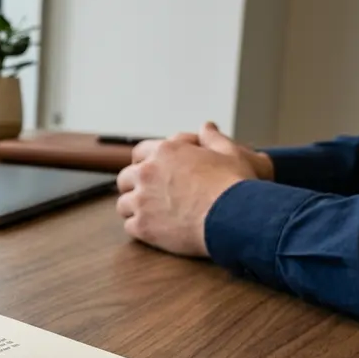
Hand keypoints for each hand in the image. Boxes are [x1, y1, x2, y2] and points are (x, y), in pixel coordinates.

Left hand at [115, 122, 257, 256]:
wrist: (235, 217)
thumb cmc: (235, 184)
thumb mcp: (230, 153)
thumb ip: (213, 138)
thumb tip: (206, 127)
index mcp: (165, 152)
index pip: (139, 153)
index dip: (145, 162)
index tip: (152, 172)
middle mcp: (147, 173)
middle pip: (125, 178)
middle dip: (134, 185)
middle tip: (149, 195)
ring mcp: (142, 200)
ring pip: (123, 204)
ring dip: (134, 208)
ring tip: (150, 215)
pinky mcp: (142, 226)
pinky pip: (129, 226)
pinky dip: (139, 228)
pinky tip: (153, 230)